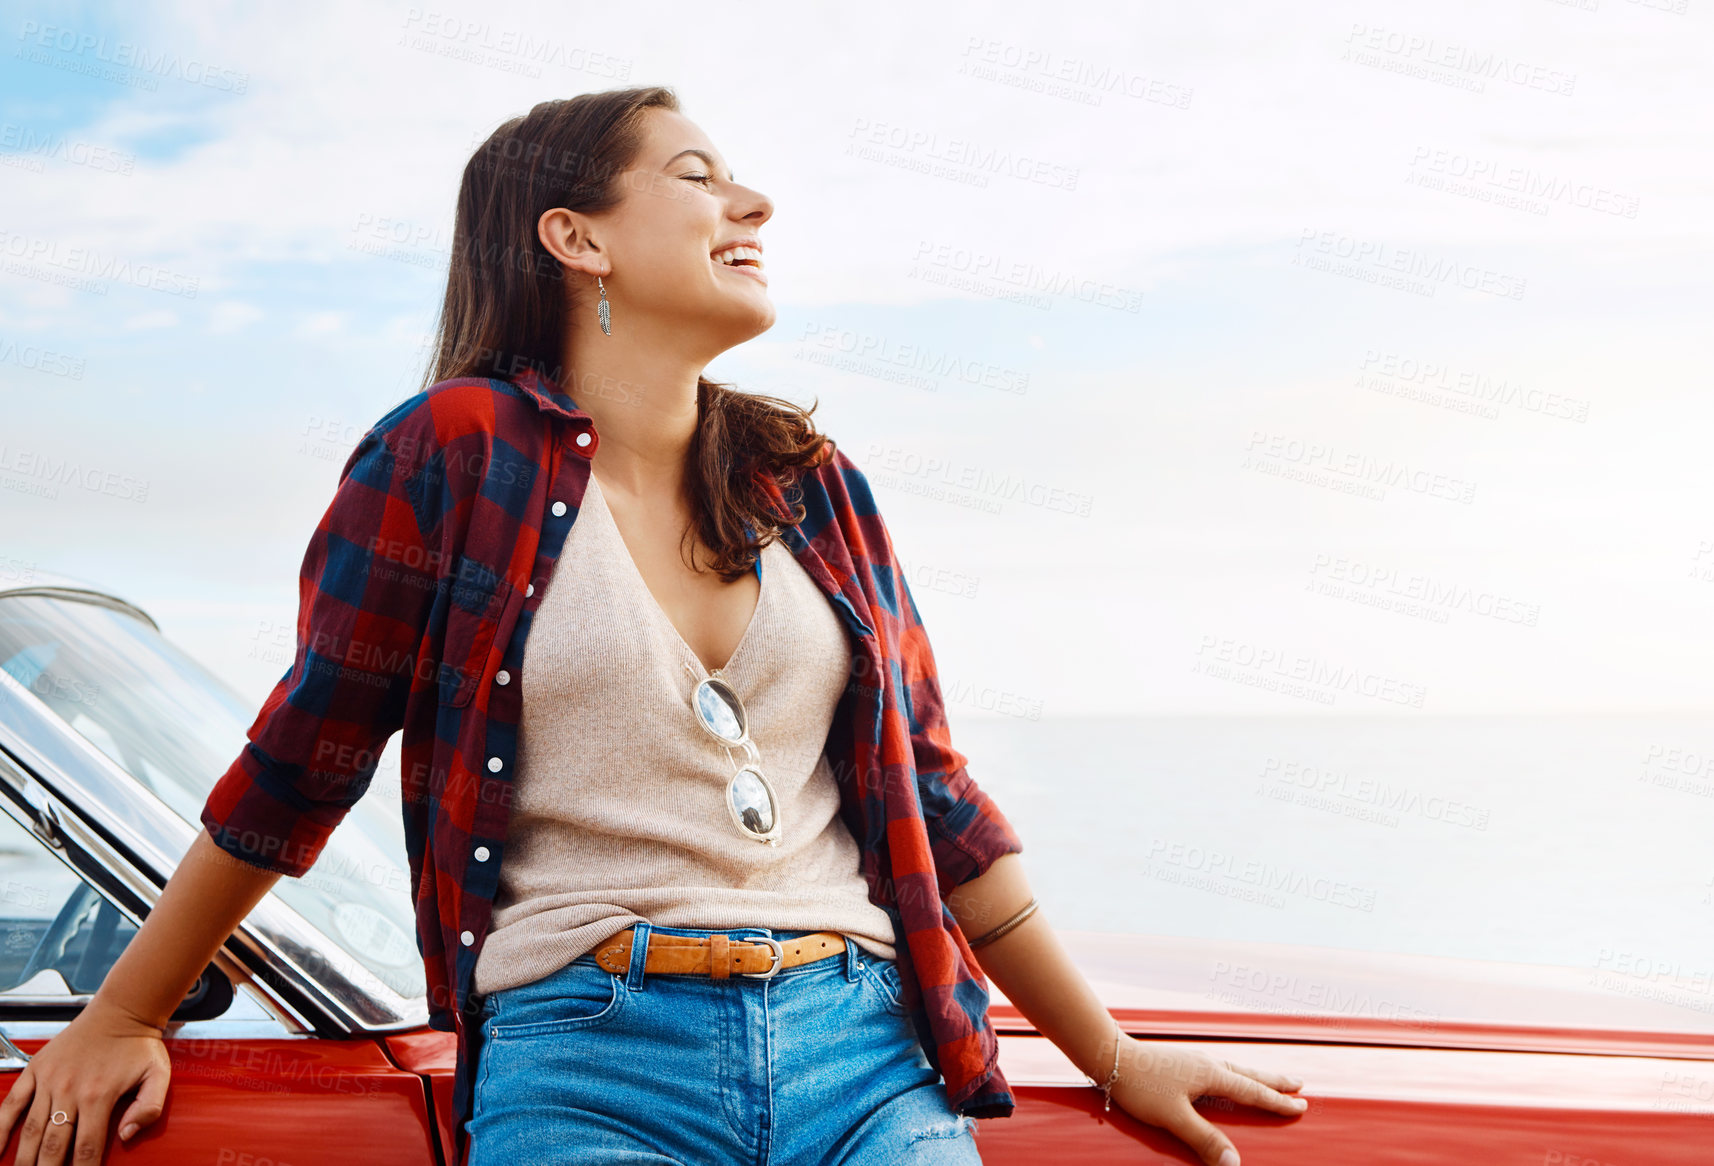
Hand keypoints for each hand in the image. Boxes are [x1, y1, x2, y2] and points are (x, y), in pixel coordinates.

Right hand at [0, 995, 171, 1164]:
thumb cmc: (140, 1045)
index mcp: (100, 1095)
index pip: (87, 1148)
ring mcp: (50, 1080)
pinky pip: (12, 1104)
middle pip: (54, 1146)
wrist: (122, 1010)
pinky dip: (0, 1129)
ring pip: (32, 1131)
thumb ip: (149, 1108)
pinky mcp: (35, 1070)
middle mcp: (70, 1090)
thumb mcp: (159, 1075)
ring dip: (24, 1159)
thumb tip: (126, 1136)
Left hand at [1102, 1033, 1307, 1165]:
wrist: (1109, 1056)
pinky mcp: (1181, 1062)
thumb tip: (1235, 1164)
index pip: (1253, 1092)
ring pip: (1235, 1068)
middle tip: (1300, 1083)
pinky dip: (1235, 1073)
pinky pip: (1220, 1068)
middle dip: (1275, 1081)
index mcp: (1212, 1075)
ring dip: (1257, 1075)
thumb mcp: (1174, 1117)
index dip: (1277, 1102)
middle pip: (1250, 1074)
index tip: (1302, 1105)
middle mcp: (1207, 1063)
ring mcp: (1194, 1060)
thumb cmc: (1140, 1086)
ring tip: (1270, 1079)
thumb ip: (1205, 1139)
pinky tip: (1226, 1077)